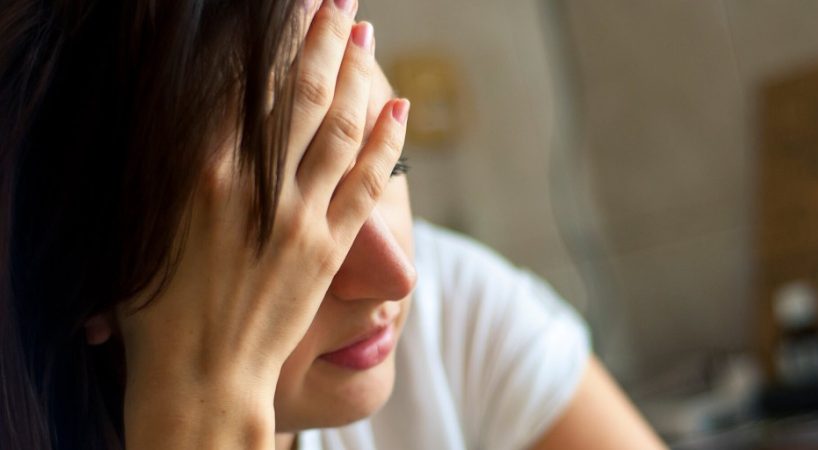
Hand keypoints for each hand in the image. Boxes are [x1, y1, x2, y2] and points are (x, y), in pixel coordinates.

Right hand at [117, 0, 407, 445]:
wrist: (200, 375)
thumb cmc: (156, 306)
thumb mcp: (145, 225)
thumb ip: (172, 168)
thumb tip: (197, 118)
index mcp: (199, 172)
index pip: (242, 84)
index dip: (268, 41)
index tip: (286, 11)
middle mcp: (252, 184)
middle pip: (297, 92)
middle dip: (320, 38)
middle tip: (337, 1)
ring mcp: (296, 215)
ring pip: (336, 127)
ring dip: (355, 75)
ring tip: (365, 33)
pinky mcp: (329, 248)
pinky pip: (365, 183)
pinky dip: (384, 142)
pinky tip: (399, 109)